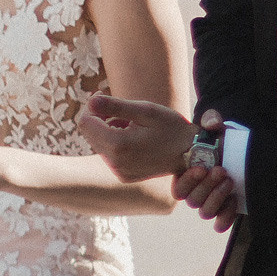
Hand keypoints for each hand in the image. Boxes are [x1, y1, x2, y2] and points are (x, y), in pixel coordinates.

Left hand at [78, 93, 194, 180]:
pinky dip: (117, 144)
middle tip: (126, 113)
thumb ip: (115, 106)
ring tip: (134, 127)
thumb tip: (90, 101)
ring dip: (109, 132)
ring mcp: (119, 172)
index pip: (84, 122)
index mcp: (118, 145)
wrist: (192, 153)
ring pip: (99, 144)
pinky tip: (136, 140)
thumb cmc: (171, 127)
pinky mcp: (124, 175)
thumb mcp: (145, 110)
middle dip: (101, 120)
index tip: (106, 99)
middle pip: (89, 134)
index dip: (92, 108)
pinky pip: (109, 156)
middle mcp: (114, 163)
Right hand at [170, 108, 242, 231]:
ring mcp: (211, 203)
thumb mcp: (216, 127)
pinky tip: (234, 200)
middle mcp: (196, 193)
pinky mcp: (226, 210)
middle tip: (221, 171)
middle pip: (192, 200)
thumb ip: (212, 120)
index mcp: (187, 177)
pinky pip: (220, 223)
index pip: (179, 189)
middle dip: (206, 186)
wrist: (241, 151)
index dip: (187, 181)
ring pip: (205, 212)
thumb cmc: (222, 141)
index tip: (201, 168)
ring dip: (216, 198)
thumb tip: (212, 124)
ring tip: (230, 182)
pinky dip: (225, 216)